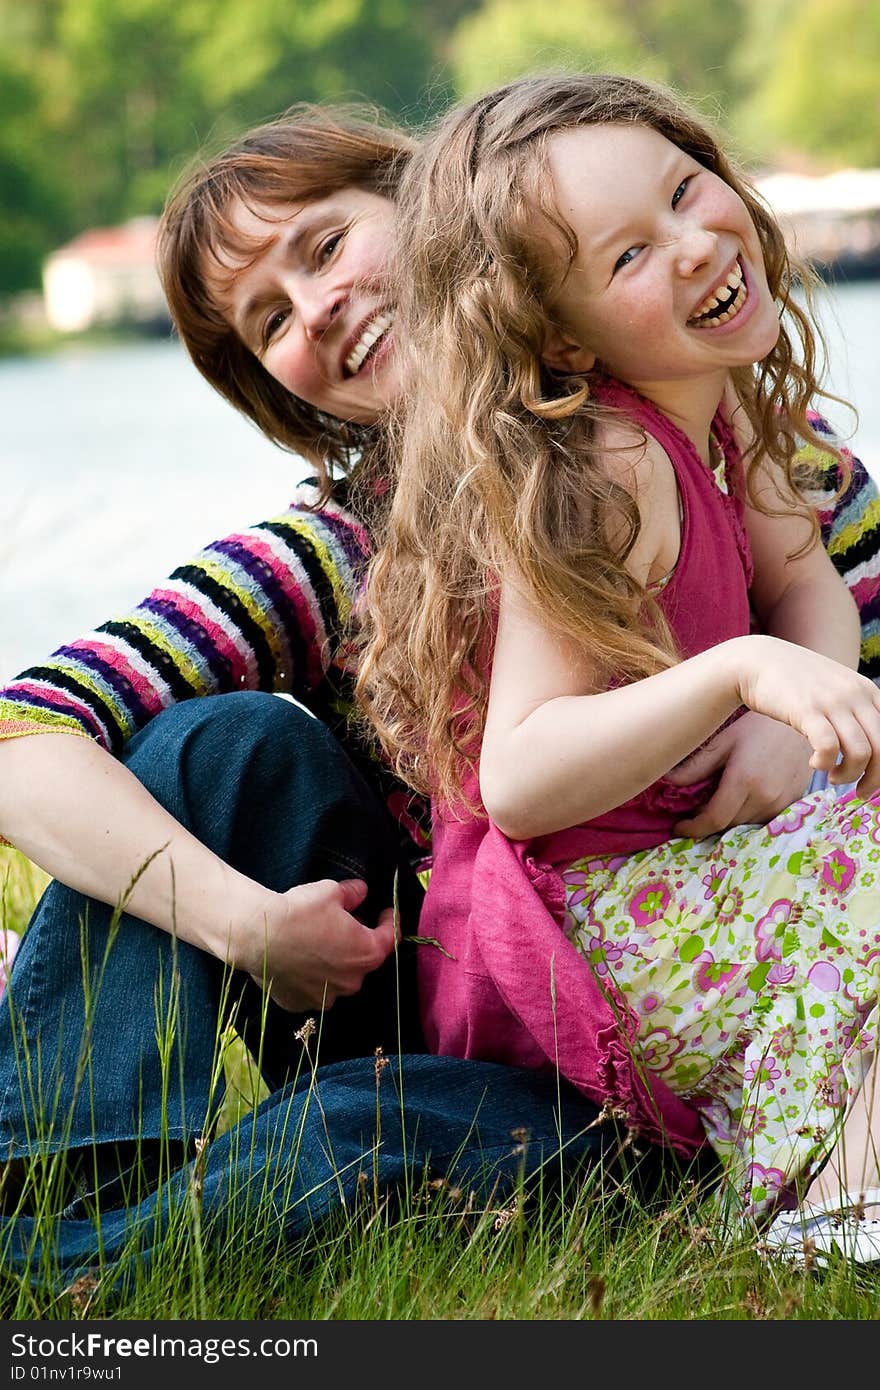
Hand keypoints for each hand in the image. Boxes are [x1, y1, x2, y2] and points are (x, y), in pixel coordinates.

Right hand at [232, 877, 397, 1013]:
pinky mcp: (300, 1003)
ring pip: (337, 978)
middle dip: (357, 942)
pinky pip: (312, 990)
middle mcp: (351, 982)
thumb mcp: (331, 892)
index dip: (390, 922)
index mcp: (366, 953)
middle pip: (362, 960)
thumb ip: (352, 893)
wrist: (257, 935)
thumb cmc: (299, 912)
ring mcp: (325, 997)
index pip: (389, 938)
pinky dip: (310, 977)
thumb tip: (360, 891)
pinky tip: (298, 960)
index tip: (386, 912)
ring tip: (317, 943)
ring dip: (334, 963)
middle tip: (343, 924)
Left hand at [668, 711, 812, 835]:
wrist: (802, 721)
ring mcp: (782, 802)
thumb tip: (668, 782)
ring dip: (728, 820)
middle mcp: (765, 796)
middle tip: (693, 812)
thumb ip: (696, 767)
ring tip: (717, 803)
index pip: (714, 819)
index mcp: (744, 780)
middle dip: (707, 823)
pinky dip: (748, 815)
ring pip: (746, 824)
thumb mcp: (724, 741)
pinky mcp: (793, 802)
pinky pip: (764, 819)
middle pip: (729, 825)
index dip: (693, 828)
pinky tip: (740, 801)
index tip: (678, 828)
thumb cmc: (759, 726)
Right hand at [731, 635, 879, 794]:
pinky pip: (829, 747)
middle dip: (875, 779)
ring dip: (848, 775)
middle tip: (859, 791)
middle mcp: (855, 695)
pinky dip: (824, 764)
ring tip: (832, 777)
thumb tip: (869, 749)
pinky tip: (814, 764)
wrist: (758, 660)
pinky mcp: (807, 710)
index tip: (874, 780)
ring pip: (860, 753)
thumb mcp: (836, 688)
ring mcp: (832, 701)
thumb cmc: (796, 682)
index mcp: (867, 690)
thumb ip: (856, 709)